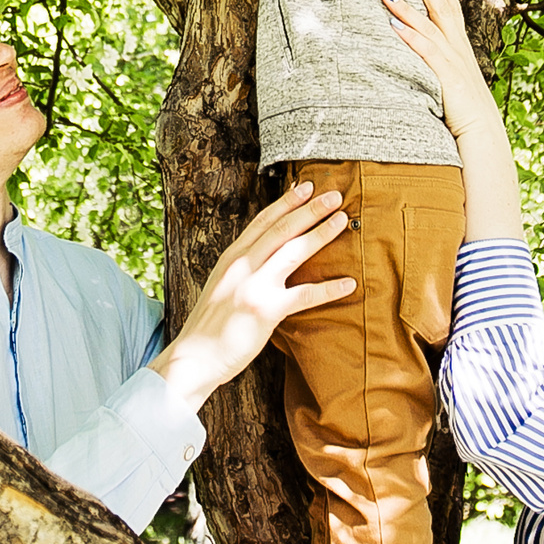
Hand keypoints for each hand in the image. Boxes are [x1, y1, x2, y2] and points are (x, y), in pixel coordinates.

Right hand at [148, 183, 352, 415]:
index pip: (262, 221)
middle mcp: (242, 265)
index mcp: (232, 257)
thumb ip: (242, 267)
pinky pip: (304, 295)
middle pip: (282, 228)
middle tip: (335, 195)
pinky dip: (329, 288)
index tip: (306, 186)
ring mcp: (254, 286)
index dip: (286, 202)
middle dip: (310, 209)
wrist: (194, 357)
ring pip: (294, 251)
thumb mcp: (221, 284)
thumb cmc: (210, 324)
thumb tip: (264, 252)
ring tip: (343, 220)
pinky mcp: (266, 310)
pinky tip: (349, 283)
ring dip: (321, 233)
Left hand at [383, 0, 498, 140]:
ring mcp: (454, 64)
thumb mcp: (455, 87)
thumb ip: (443, 72)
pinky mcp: (448, 79)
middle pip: (442, 11)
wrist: (484, 137)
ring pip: (429, 28)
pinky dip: (410, 37)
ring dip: (408, 9)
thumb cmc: (467, 116)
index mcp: (461, 52)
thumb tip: (427, 64)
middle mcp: (459, 52)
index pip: (453, 13)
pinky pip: (426, 53)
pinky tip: (394, 24)